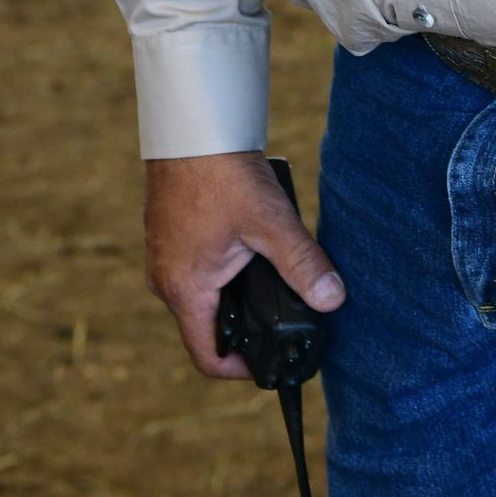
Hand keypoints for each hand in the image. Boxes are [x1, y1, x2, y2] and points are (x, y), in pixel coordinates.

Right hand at [143, 150, 344, 378]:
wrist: (189, 127)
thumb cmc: (221, 173)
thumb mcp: (270, 222)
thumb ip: (303, 264)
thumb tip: (332, 299)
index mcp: (185, 288)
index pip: (206, 355)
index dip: (239, 369)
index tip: (267, 362)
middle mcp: (165, 280)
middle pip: (205, 326)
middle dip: (242, 327)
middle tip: (281, 314)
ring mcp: (162, 257)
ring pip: (200, 296)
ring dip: (232, 296)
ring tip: (268, 279)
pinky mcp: (167, 236)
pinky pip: (193, 270)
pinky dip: (220, 271)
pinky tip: (247, 248)